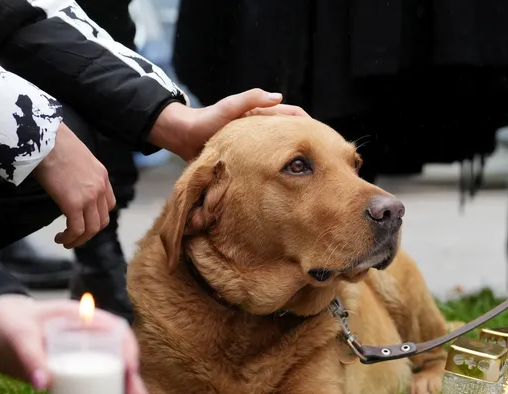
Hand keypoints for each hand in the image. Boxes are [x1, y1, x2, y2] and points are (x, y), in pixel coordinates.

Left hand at [0, 295, 150, 393]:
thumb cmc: (9, 324)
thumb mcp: (20, 336)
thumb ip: (31, 357)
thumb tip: (43, 385)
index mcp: (83, 318)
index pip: (117, 331)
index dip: (128, 351)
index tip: (129, 372)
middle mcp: (89, 336)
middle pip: (120, 357)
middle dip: (132, 381)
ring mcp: (83, 355)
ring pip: (113, 373)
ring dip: (126, 392)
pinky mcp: (74, 372)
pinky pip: (98, 384)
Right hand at [33, 123, 115, 248]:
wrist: (45, 139)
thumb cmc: (54, 143)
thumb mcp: (77, 158)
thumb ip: (79, 174)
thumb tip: (68, 183)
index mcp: (102, 176)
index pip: (108, 204)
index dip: (97, 217)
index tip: (84, 221)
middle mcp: (100, 188)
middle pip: (102, 220)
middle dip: (89, 232)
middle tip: (75, 236)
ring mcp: (89, 197)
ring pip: (91, 229)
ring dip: (79, 239)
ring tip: (66, 241)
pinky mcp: (73, 204)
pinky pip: (76, 229)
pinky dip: (69, 238)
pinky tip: (60, 238)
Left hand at [150, 89, 309, 160]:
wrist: (183, 137)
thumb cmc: (205, 120)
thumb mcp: (228, 107)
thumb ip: (251, 99)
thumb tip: (279, 97)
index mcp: (261, 115)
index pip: (292, 116)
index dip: (309, 124)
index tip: (324, 137)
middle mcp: (261, 130)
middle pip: (291, 134)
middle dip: (307, 143)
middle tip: (324, 159)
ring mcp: (255, 145)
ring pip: (281, 151)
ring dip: (294, 159)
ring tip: (309, 174)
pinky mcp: (246, 160)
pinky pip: (267, 164)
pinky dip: (279, 170)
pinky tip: (285, 182)